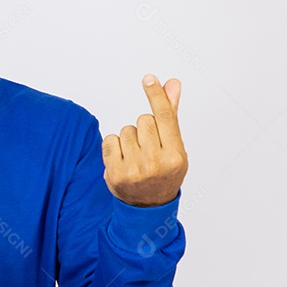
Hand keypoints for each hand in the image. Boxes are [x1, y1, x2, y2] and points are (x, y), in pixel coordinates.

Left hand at [101, 74, 187, 206]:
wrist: (148, 207)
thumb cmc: (164, 172)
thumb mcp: (174, 147)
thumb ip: (170, 115)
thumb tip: (172, 84)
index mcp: (175, 156)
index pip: (164, 117)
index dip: (156, 95)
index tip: (149, 79)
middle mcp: (155, 162)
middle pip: (143, 120)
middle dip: (145, 128)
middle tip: (149, 148)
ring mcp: (134, 169)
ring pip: (126, 129)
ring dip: (130, 138)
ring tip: (137, 157)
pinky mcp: (115, 173)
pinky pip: (110, 140)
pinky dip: (115, 146)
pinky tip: (123, 159)